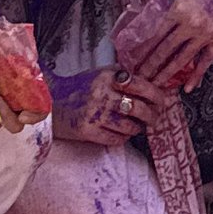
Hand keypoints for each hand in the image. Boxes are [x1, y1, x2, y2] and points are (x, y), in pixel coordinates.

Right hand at [47, 63, 164, 147]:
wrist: (51, 102)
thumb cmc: (80, 88)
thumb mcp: (100, 74)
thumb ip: (122, 77)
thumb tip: (151, 84)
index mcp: (108, 76)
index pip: (140, 85)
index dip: (156, 95)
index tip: (161, 101)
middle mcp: (102, 93)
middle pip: (139, 107)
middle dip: (152, 115)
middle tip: (154, 118)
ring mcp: (95, 113)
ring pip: (130, 126)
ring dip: (138, 128)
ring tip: (138, 127)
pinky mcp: (87, 131)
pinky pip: (116, 139)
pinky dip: (124, 138)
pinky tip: (122, 133)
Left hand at [113, 0, 212, 92]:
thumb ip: (174, 14)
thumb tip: (158, 32)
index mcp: (179, 8)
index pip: (155, 35)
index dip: (144, 50)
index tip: (134, 60)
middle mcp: (191, 22)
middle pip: (165, 49)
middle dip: (151, 66)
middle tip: (139, 77)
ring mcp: (206, 32)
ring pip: (182, 58)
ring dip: (167, 73)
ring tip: (156, 84)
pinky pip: (205, 60)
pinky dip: (196, 75)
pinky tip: (187, 87)